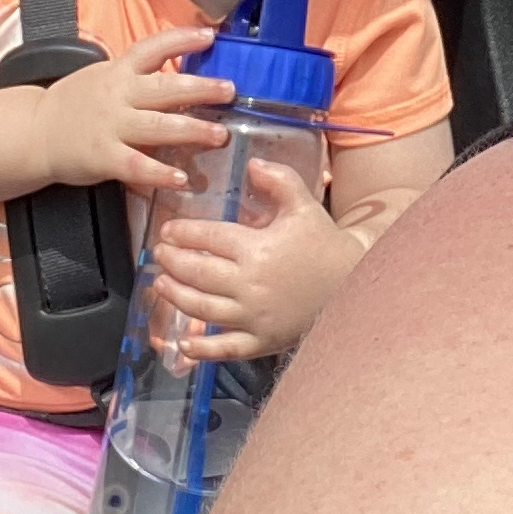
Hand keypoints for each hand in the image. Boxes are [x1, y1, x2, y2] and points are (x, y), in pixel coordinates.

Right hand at [24, 25, 234, 195]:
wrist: (34, 132)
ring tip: (219, 135)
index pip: (153, 47)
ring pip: (157, 126)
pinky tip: (182, 178)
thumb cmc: (75, 104)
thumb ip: (137, 75)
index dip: (182, 40)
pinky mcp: (103, 158)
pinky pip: (136, 166)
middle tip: (229, 91)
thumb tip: (181, 70)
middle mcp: (118, 95)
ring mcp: (111, 126)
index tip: (210, 36)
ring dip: (191, 130)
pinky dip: (160, 173)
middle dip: (200, 89)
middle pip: (165, 88)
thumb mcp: (104, 77)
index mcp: (119, 71)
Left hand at [149, 161, 361, 358]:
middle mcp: (249, 284)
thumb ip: (278, 180)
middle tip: (160, 254)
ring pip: (202, 308)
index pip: (209, 238)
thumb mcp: (303, 204)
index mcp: (256, 249)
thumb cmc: (322, 242)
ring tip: (161, 284)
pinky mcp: (261, 341)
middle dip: (173, 262)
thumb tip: (251, 164)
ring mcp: (253, 317)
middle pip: (198, 273)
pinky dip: (202, 350)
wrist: (352, 281)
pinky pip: (225, 349)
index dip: (184, 233)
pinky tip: (184, 344)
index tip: (168, 231)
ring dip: (176, 296)